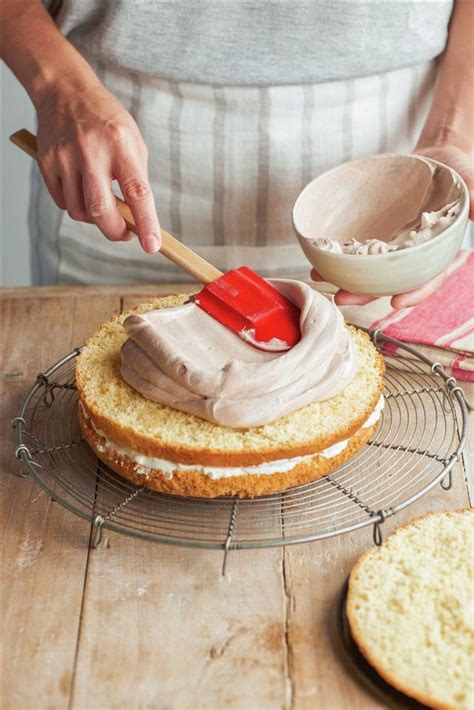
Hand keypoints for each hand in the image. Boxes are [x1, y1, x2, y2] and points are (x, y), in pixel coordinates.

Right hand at [36, 70, 160, 252]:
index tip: (152, 245)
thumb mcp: (132, 142)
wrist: (65, 91)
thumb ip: (136, 180)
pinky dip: (76, 205)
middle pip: (101, 210)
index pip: (137, 192)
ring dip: (94, 217)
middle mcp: (91, 151)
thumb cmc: (106, 121)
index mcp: (121, 145)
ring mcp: (65, 157)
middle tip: (125, 233)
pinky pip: (63, 202)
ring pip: (80, 211)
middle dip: (115, 231)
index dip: (146, 223)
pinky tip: (81, 188)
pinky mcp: (47, 162)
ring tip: (102, 200)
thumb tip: (137, 220)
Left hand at [312, 142, 471, 309]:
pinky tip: (319, 260)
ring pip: (369, 270)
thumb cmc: (459, 173)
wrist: (435, 158)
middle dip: (366, 294)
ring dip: (345, 279)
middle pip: (390, 281)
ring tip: (322, 281)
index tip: (396, 302)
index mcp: (440, 254)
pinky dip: (338, 255)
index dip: (415, 292)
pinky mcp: (375, 233)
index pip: (429, 278)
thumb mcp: (473, 185)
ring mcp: (392, 246)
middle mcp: (413, 256)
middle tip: (342, 298)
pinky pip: (356, 248)